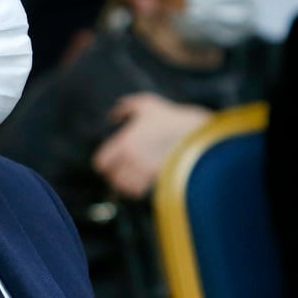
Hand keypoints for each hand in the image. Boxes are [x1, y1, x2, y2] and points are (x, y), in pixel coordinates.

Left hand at [92, 96, 213, 199]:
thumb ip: (126, 107)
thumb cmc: (170, 118)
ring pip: (123, 187)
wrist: (196, 134)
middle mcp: (132, 160)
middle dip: (115, 174)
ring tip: (131, 176)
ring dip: (125, 183)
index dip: (104, 162)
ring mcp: (145, 173)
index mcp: (125, 142)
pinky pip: (138, 193)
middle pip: (111, 178)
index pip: (101, 162)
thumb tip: (113, 116)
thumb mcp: (147, 104)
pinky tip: (142, 181)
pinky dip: (136, 190)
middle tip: (120, 169)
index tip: (110, 160)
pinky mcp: (157, 181)